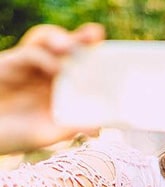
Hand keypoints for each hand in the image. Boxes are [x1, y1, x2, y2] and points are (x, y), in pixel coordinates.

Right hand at [0, 23, 104, 153]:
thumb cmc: (17, 134)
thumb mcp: (50, 132)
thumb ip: (72, 127)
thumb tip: (98, 128)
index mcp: (62, 85)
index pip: (82, 64)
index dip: (96, 56)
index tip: (114, 55)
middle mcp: (47, 72)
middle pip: (68, 48)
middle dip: (83, 39)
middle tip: (96, 34)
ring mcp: (29, 66)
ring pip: (47, 41)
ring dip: (62, 40)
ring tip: (72, 47)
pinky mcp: (9, 64)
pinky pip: (29, 53)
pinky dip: (44, 58)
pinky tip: (55, 68)